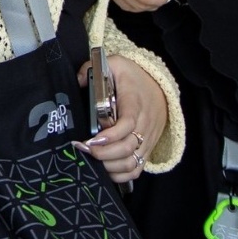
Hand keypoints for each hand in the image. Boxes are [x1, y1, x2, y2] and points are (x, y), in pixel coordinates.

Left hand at [76, 55, 166, 183]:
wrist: (159, 86)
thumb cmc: (133, 78)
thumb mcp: (115, 64)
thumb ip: (92, 68)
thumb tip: (78, 81)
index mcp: (135, 104)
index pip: (127, 124)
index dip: (110, 136)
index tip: (92, 139)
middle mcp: (144, 125)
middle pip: (128, 148)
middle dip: (103, 154)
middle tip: (84, 150)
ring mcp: (147, 140)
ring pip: (132, 163)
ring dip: (110, 166)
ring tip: (92, 160)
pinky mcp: (147, 149)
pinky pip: (137, 170)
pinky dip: (121, 175)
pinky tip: (105, 169)